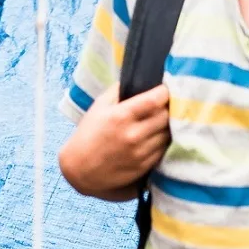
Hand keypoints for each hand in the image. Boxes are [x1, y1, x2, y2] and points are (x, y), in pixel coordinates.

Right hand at [57, 84, 170, 198]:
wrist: (81, 169)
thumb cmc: (89, 134)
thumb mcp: (99, 106)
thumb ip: (118, 90)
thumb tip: (137, 79)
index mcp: (121, 116)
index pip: (155, 100)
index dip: (164, 92)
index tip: (164, 90)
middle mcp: (133, 135)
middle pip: (165, 117)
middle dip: (167, 108)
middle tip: (164, 106)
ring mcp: (140, 153)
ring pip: (168, 134)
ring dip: (167, 126)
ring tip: (160, 122)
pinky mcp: (144, 166)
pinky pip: (164, 150)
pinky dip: (163, 142)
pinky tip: (156, 137)